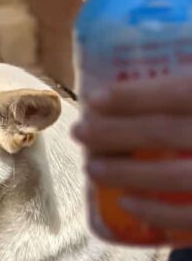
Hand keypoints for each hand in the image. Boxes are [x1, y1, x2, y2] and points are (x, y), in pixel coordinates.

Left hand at [74, 79, 191, 229]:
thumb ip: (191, 74)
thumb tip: (168, 48)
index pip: (184, 92)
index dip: (136, 94)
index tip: (97, 98)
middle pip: (168, 131)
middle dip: (115, 133)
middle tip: (81, 132)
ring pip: (175, 176)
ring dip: (125, 173)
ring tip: (92, 167)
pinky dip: (156, 212)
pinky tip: (127, 204)